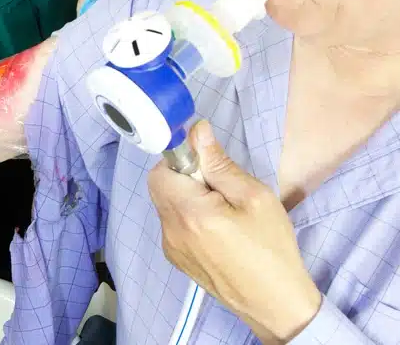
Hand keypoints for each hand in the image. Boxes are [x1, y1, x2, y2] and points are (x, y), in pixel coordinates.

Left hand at [147, 121, 321, 343]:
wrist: (276, 304)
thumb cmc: (272, 249)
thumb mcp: (255, 198)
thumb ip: (219, 164)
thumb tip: (197, 132)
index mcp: (189, 214)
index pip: (161, 170)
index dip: (181, 160)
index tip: (207, 164)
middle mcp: (171, 231)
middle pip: (161, 186)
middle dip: (184, 177)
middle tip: (219, 187)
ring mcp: (171, 247)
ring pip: (167, 204)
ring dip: (187, 197)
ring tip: (222, 211)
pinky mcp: (176, 259)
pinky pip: (173, 224)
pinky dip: (188, 217)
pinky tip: (218, 230)